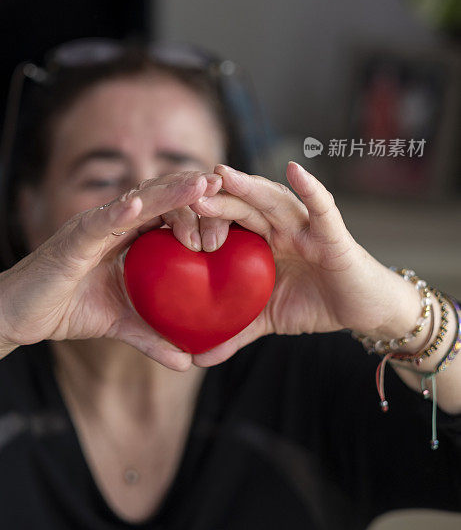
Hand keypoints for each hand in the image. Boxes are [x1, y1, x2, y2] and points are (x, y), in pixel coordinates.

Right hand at [0, 171, 224, 370]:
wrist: (17, 316)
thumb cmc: (65, 309)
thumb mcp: (118, 323)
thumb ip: (152, 336)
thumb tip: (187, 361)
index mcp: (127, 235)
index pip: (169, 213)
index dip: (199, 207)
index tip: (232, 212)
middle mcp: (113, 223)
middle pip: (161, 199)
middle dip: (193, 192)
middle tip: (226, 188)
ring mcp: (92, 226)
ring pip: (137, 201)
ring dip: (169, 192)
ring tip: (200, 183)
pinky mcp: (71, 240)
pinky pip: (97, 223)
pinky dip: (117, 214)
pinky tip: (138, 206)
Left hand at [188, 162, 419, 365]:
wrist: (364, 311)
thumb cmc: (314, 303)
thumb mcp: (267, 317)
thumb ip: (234, 332)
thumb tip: (195, 359)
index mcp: (260, 240)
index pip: (224, 223)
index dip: (199, 218)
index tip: (165, 218)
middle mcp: (279, 226)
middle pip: (242, 206)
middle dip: (215, 197)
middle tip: (185, 191)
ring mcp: (305, 226)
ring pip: (273, 200)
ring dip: (249, 185)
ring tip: (222, 173)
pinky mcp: (333, 233)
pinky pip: (322, 207)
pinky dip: (311, 188)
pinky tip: (295, 170)